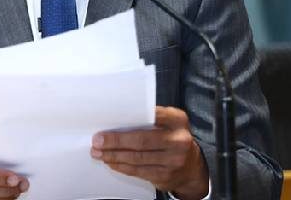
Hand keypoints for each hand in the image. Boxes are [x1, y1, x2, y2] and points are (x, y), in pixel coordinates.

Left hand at [91, 107, 209, 199]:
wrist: (192, 167)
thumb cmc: (174, 139)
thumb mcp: (170, 123)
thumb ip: (152, 119)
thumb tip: (119, 120)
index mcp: (178, 121)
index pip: (153, 115)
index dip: (129, 118)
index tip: (108, 120)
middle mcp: (178, 140)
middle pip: (141, 140)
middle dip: (115, 141)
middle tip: (98, 140)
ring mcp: (173, 161)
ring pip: (137, 158)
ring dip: (114, 155)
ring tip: (99, 152)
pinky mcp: (165, 176)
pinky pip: (138, 171)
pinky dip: (121, 166)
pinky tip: (111, 162)